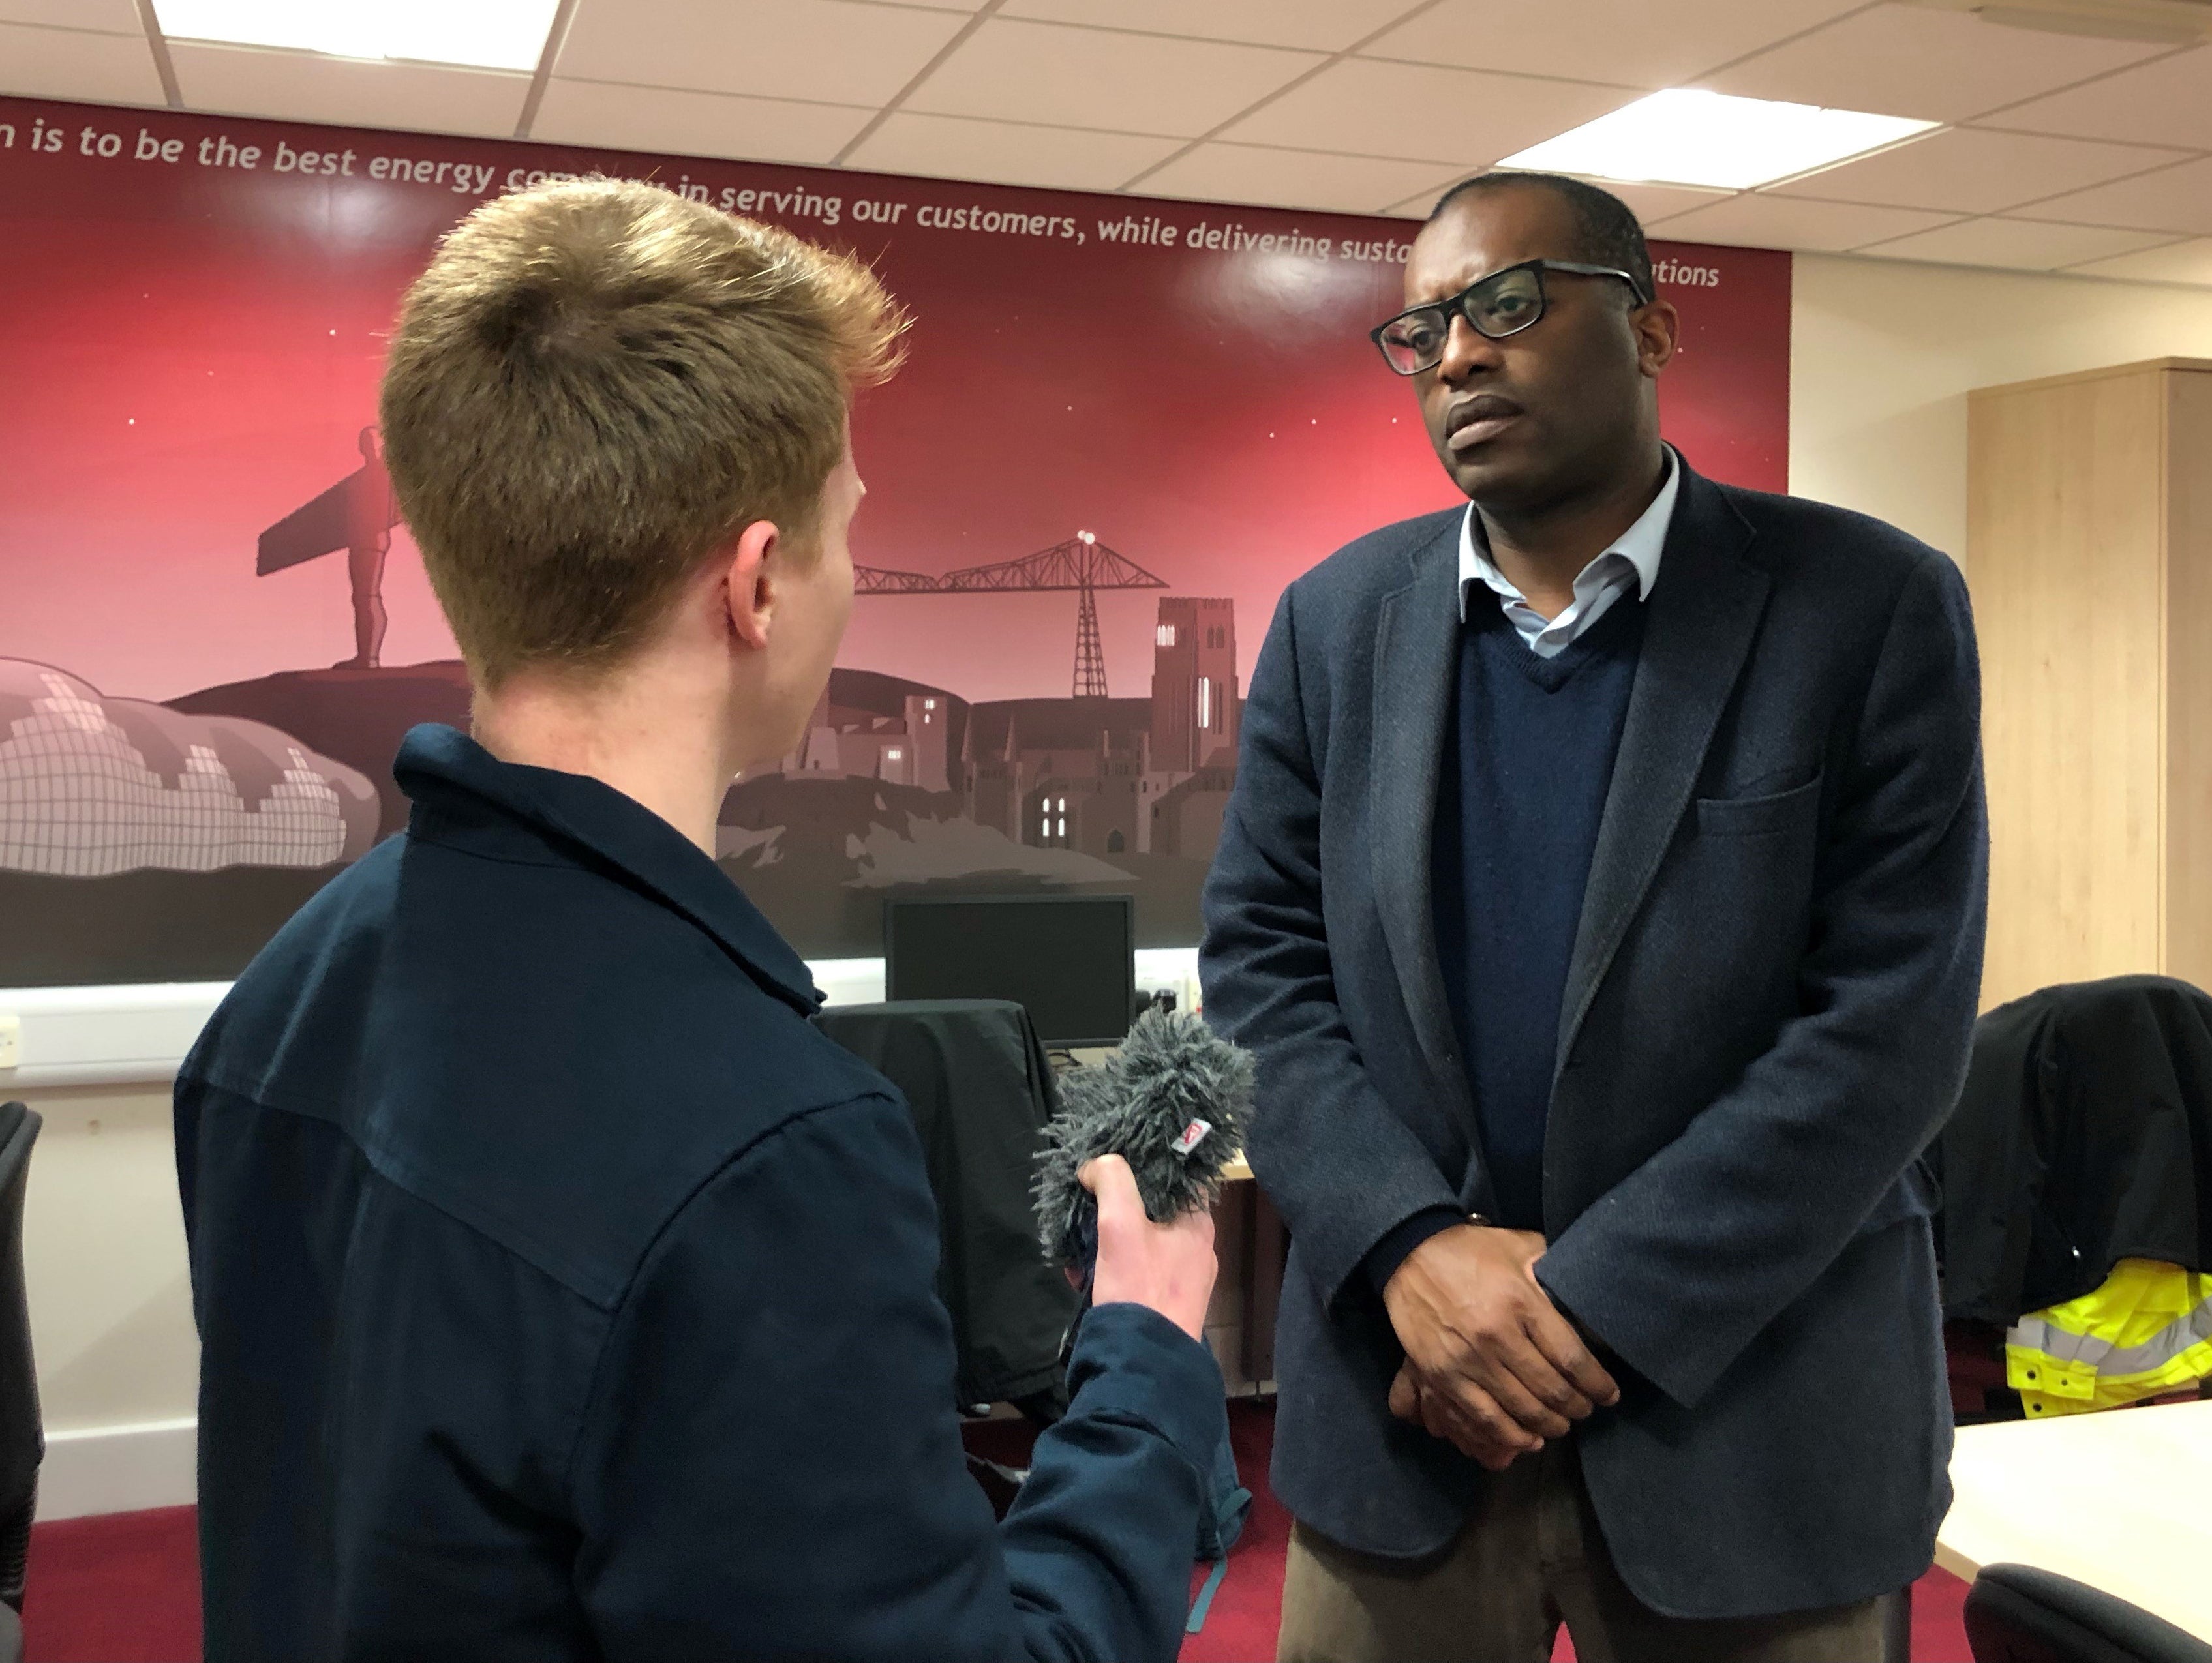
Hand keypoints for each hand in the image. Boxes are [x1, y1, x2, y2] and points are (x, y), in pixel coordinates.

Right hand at [1082, 1155, 1216, 1341]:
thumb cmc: (1139, 1288)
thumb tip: (1097, 1164)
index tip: (1113, 1165)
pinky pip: (1139, 1273)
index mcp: (1198, 1226)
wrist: (1143, 1362)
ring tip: (1079, 1246)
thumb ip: (1112, 1182)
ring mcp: (1184, 1281)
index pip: (1177, 1179)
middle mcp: (1198, 1250)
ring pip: (1143, 1243)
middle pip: (1155, 1212)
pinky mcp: (1166, 1305)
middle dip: (1116, 1209)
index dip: (1145, 1167)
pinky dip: (1113, 1268)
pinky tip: (1085, 1275)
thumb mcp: (1121, 1226)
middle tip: (1087, 1208)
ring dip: (1109, 1241)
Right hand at [1382, 1225, 1618, 1463]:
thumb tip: (1581, 1278)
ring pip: (1521, 1411)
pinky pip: (1484, 1418)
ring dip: (1548, 1426)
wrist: (1407, 1253)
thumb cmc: (1469, 1249)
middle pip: (1550, 1390)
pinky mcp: (1443, 1376)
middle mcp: (1497, 1335)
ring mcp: (1468, 1359)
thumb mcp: (1517, 1245)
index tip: (1609, 1395)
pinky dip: (1511, 1436)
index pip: (1572, 1358)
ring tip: (1559, 1426)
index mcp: (1522, 1302)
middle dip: (1575, 1408)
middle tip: (1584, 1411)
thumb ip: (1550, 1263)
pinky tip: (1527, 1439)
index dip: (1596, 1384)